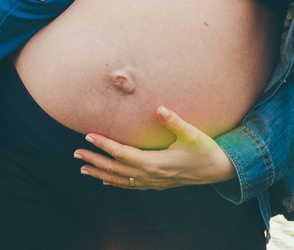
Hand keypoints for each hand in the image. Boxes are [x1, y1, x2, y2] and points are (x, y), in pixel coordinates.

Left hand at [74, 107, 236, 189]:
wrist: (218, 170)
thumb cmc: (205, 150)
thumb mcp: (193, 134)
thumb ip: (175, 122)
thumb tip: (159, 108)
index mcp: (156, 163)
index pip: (123, 153)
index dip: (105, 144)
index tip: (89, 135)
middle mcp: (151, 175)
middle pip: (116, 168)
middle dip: (95, 160)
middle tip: (76, 152)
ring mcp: (153, 182)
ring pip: (120, 179)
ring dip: (100, 173)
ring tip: (82, 168)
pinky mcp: (156, 184)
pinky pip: (130, 185)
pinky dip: (115, 182)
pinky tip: (105, 180)